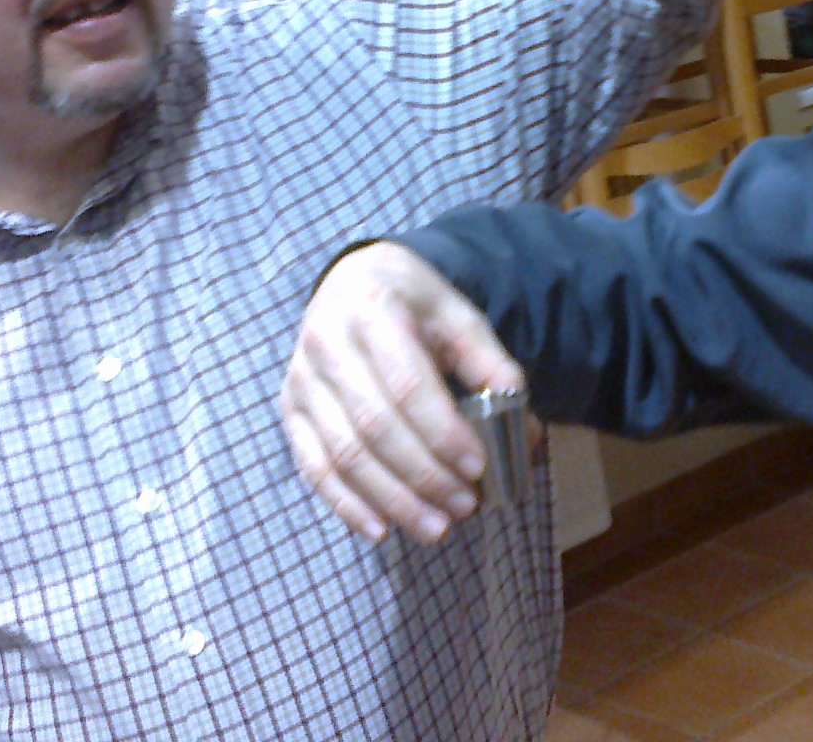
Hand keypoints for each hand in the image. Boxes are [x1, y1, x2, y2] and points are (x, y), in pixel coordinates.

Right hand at [281, 241, 524, 544]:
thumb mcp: (458, 316)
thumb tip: (523, 430)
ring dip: (392, 500)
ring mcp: (301, 379)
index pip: (407, 384)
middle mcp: (326, 342)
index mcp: (373, 309)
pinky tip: (382, 529)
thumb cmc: (414, 305)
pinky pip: (313, 467)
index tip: (477, 468)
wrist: (353, 281)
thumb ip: (490, 366)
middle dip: (423, 475)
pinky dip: (347, 505)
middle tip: (465, 506)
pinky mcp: (289, 410)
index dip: (442, 432)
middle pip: (375, 426)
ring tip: (436, 528)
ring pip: (344, 455)